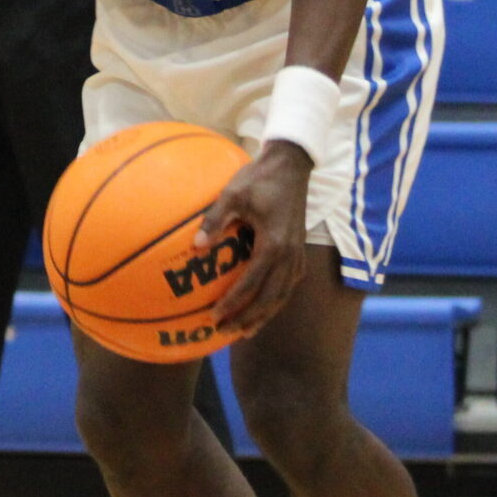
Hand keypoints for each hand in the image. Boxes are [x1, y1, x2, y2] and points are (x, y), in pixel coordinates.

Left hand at [194, 141, 311, 337]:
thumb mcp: (233, 194)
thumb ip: (215, 220)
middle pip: (270, 298)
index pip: (252, 284)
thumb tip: (196, 246)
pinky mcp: (299, 251)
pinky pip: (288, 285)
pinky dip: (275, 301)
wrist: (291, 165)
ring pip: (282, 296)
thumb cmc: (259, 178)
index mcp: (274, 244)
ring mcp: (297, 255)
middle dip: (247, 318)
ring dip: (263, 315)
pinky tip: (262, 308)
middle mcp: (289, 255)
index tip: (215, 317)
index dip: (234, 303)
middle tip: (224, 331)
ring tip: (244, 331)